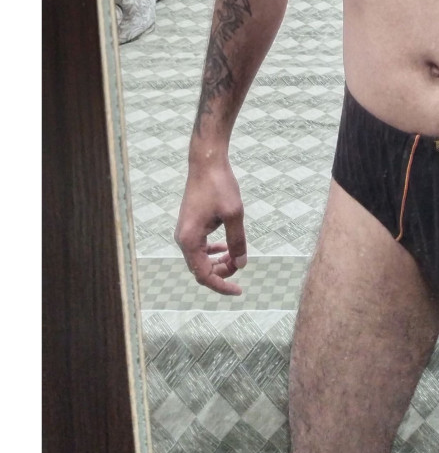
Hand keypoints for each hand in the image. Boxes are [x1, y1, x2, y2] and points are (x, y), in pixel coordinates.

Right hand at [174, 157, 247, 295]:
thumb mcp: (234, 214)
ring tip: (236, 255)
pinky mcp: (189, 224)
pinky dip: (213, 251)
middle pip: (201, 269)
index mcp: (189, 240)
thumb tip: (241, 264)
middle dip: (222, 272)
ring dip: (218, 261)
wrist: (206, 162)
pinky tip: (226, 245)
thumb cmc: (220, 185)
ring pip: (200, 258)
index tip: (239, 290)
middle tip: (241, 262)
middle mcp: (183, 238)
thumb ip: (237, 241)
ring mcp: (184, 231)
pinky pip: (200, 247)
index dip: (222, 285)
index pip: (204, 275)